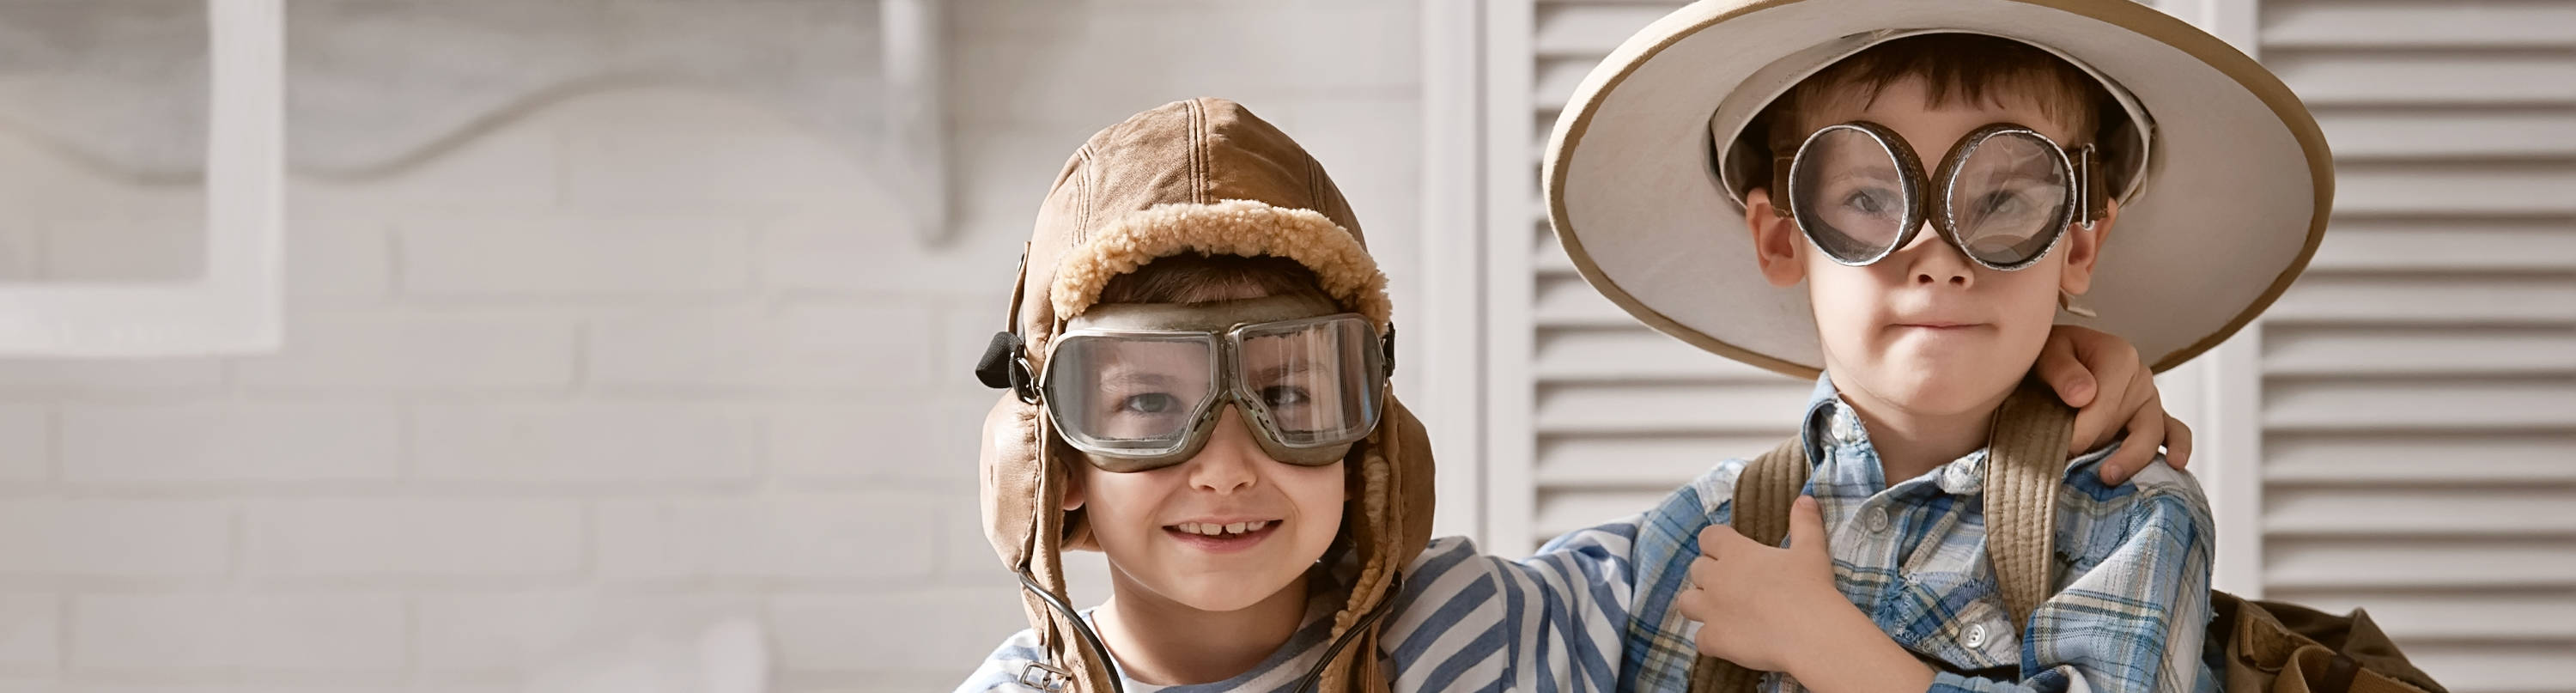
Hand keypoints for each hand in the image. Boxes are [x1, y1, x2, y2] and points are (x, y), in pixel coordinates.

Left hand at [1677, 496, 1844, 671]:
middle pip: (1696, 569)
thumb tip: (1805, 499)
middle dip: (1710, 575)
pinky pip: (1699, 639)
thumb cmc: (1810, 588)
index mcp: (1736, 552)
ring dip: (1699, 604)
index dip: (1717, 543)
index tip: (1730, 552)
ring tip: (1720, 610)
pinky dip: (1711, 640)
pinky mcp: (1714, 639)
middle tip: (1733, 585)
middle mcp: (1716, 578)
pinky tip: (1728, 641)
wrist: (1810, 633)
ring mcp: (1711, 610)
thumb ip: (1804, 523)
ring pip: (1686, 603)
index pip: (1708, 537)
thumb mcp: (1811, 550)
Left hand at [2035, 325, 2193, 483]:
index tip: (2063, 446)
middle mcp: (2140, 378)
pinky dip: (2176, 449)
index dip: (2083, 430)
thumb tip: (2083, 395)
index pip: (2105, 403)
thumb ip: (2063, 372)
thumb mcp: (2048, 354)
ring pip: (2152, 434)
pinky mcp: (2154, 418)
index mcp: (2120, 358)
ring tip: (2110, 475)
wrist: (2056, 363)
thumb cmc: (2052, 357)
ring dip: (2131, 458)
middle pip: (2126, 421)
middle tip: (2075, 462)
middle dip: (2099, 444)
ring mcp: (2149, 400)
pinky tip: (2174, 466)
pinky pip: (2175, 433)